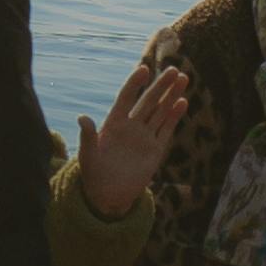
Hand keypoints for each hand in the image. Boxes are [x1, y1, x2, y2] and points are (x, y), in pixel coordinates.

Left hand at [76, 54, 190, 215]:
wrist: (108, 196)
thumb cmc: (93, 174)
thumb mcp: (88, 155)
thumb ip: (88, 137)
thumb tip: (82, 117)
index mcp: (113, 123)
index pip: (126, 97)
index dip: (134, 83)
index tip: (144, 69)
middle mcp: (131, 126)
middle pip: (148, 101)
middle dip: (161, 86)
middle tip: (174, 70)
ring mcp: (145, 137)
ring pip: (161, 112)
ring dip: (172, 96)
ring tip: (183, 79)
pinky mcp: (155, 150)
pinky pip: (166, 130)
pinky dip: (174, 116)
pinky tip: (182, 102)